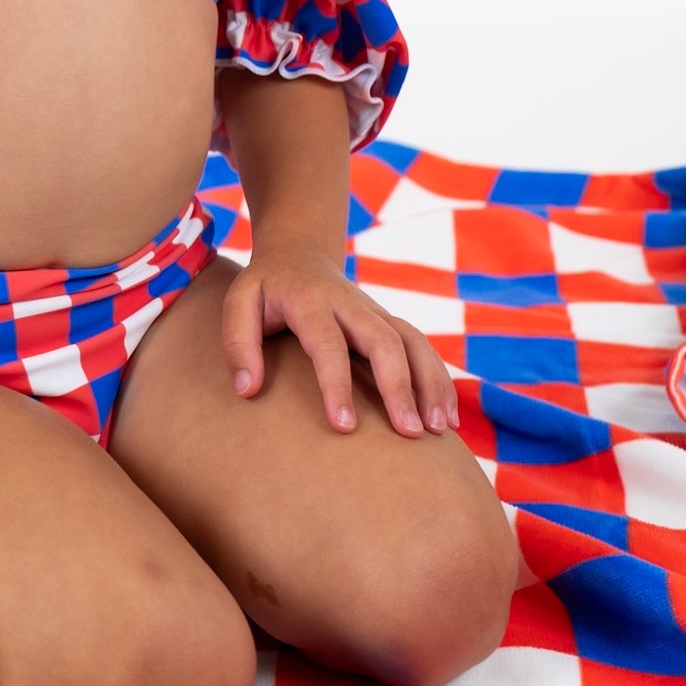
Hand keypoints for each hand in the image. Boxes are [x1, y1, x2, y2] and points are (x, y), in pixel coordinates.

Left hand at [220, 237, 459, 437]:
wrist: (299, 252)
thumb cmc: (265, 288)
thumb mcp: (238, 303)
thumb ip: (238, 344)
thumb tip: (247, 390)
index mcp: (310, 301)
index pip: (328, 344)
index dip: (336, 385)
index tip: (345, 427)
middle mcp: (350, 304)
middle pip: (384, 340)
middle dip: (400, 386)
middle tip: (409, 433)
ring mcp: (375, 311)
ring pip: (413, 341)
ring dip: (430, 383)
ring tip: (438, 431)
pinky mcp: (389, 321)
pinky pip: (422, 347)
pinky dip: (439, 380)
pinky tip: (446, 420)